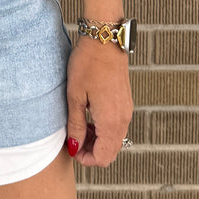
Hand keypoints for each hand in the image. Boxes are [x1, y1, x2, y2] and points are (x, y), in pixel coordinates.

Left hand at [65, 35, 132, 169]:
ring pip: (115, 140)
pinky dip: (104, 129)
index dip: (85, 159)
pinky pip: (118, 127)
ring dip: (98, 141)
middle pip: (111, 152)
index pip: (103, 158)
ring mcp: (127, 110)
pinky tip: (90, 116)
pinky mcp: (126, 102)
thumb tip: (74, 147)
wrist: (105, 40)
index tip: (71, 147)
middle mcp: (123, 119)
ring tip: (80, 126)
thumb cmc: (87, 64)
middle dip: (92, 152)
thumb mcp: (75, 96)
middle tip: (74, 138)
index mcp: (111, 121)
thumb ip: (76, 125)